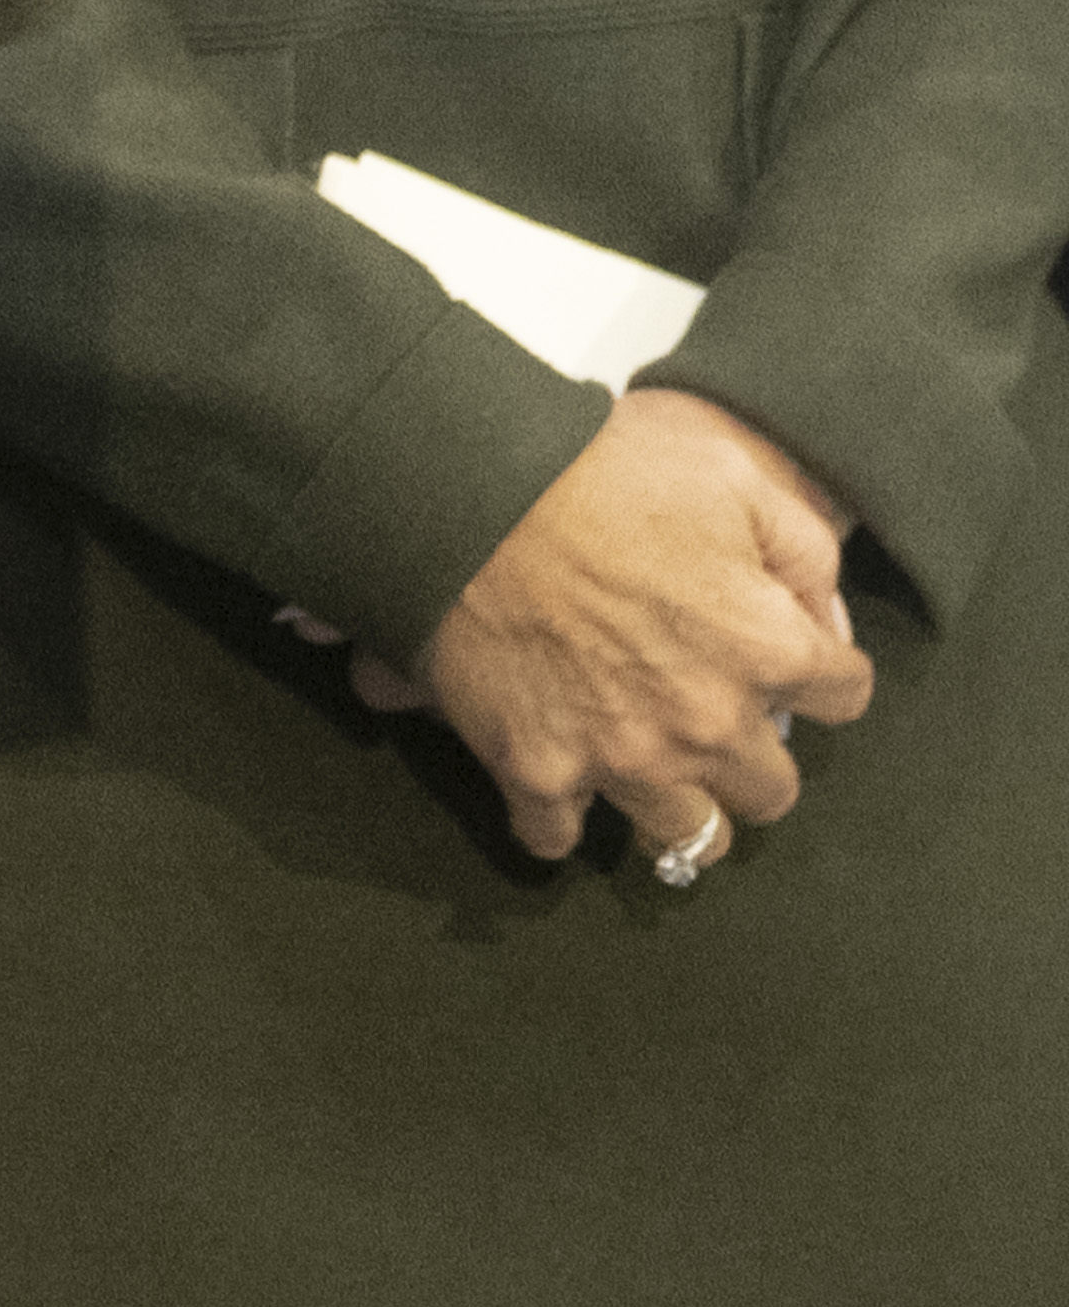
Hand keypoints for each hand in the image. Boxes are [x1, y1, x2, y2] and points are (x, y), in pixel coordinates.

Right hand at [361, 388, 875, 868]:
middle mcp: (707, 724)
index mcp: (766, 650)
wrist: (462, 485)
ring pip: (690, 838)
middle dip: (749, 753)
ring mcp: (620, 756)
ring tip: (648, 764)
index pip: (844, 697)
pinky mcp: (534, 767)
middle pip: (772, 791)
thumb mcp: (730, 473)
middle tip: (706, 709)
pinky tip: (555, 779)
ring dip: (676, 804)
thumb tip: (822, 619)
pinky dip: (557, 817)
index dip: (816, 672)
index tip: (778, 653)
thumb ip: (803, 548)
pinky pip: (557, 837)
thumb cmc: (598, 469)